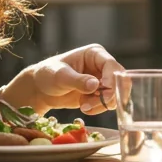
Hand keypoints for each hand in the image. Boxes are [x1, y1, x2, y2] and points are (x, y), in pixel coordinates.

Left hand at [1, 44, 122, 114]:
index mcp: (94, 54)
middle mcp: (102, 66)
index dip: (112, 78)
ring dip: (101, 103)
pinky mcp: (99, 94)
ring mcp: (102, 80)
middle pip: (119, 80)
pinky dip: (98, 108)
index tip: (104, 91)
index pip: (111, 64)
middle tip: (95, 103)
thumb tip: (95, 85)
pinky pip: (108, 103)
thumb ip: (78, 80)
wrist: (41, 90)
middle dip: (109, 94)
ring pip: (115, 94)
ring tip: (84, 106)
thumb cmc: (48, 74)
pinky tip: (84, 107)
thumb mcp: (61, 76)